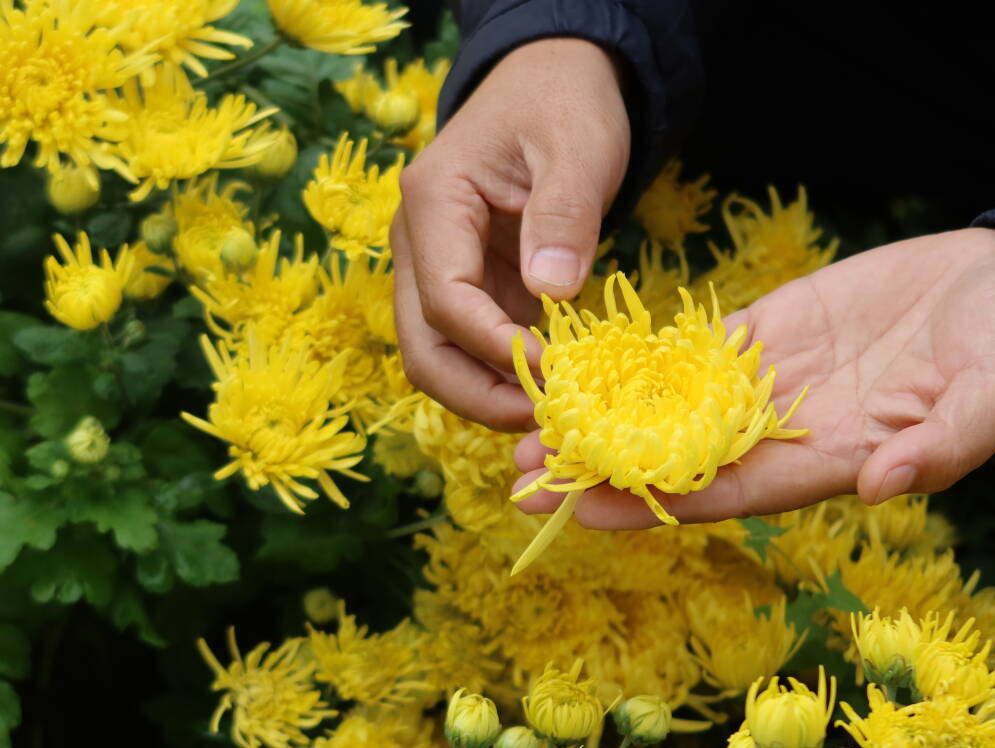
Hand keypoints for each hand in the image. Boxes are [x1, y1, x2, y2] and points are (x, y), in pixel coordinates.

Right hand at [392, 38, 630, 430]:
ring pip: (438, 358)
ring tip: (551, 412)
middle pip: (422, 348)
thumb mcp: (577, 147)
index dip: (496, 348)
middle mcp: (417, 244)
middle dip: (477, 395)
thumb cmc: (562, 104)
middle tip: (544, 419)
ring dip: (487, 394)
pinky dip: (504, 375)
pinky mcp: (465, 286)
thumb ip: (564, 215)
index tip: (557, 372)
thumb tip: (552, 294)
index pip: (446, 301)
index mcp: (432, 203)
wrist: (550, 82)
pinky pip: (471, 347)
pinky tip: (551, 388)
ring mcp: (436, 269)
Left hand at [513, 228, 994, 526]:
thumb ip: (940, 448)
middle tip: (517, 474)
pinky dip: (637, 360)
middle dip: (598, 470)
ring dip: (600, 417)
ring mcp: (766, 383)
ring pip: (666, 408)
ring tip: (529, 420)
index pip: (721, 494)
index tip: (579, 512)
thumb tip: (879, 488)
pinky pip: (689, 353)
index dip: (649, 506)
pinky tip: (582, 362)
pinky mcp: (764, 334)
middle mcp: (780, 432)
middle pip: (672, 460)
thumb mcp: (991, 402)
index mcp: (824, 462)